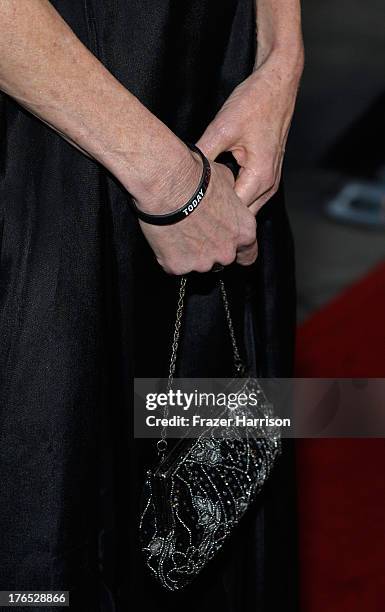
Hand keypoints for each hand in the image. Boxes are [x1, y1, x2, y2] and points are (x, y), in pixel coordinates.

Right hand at [139, 161, 257, 274]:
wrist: (167, 185)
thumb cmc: (196, 179)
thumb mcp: (226, 180)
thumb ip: (232, 198)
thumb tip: (228, 196)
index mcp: (243, 232)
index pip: (248, 254)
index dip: (238, 250)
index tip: (227, 245)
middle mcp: (226, 252)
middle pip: (220, 259)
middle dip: (209, 248)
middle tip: (194, 229)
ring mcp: (201, 263)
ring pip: (195, 263)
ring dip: (188, 251)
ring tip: (176, 229)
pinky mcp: (178, 266)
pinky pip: (174, 264)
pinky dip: (169, 254)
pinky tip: (165, 235)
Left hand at [196, 52, 302, 214]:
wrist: (277, 84)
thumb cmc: (255, 102)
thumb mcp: (222, 128)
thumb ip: (203, 154)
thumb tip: (183, 173)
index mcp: (260, 177)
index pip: (232, 212)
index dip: (210, 214)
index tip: (190, 213)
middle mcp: (269, 185)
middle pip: (240, 216)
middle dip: (218, 216)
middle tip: (191, 216)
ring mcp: (271, 181)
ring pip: (245, 208)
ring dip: (226, 209)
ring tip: (200, 209)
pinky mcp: (267, 175)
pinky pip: (249, 197)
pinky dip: (233, 198)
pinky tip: (215, 194)